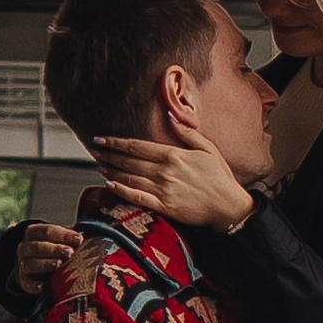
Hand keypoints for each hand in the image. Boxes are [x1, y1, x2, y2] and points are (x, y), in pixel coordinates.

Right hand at [11, 218, 73, 296]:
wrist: (39, 266)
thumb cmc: (56, 248)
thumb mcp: (62, 239)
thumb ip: (71, 236)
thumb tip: (90, 234)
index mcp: (33, 232)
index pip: (46, 230)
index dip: (63, 234)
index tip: (79, 239)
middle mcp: (24, 247)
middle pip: (37, 247)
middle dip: (54, 249)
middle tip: (70, 252)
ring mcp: (23, 264)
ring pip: (31, 264)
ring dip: (45, 264)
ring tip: (59, 265)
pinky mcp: (24, 281)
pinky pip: (27, 282)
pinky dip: (35, 284)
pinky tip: (44, 285)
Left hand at [93, 130, 255, 230]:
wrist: (228, 206)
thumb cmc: (220, 177)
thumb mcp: (208, 148)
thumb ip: (187, 133)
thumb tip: (170, 115)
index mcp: (174, 155)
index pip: (137, 146)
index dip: (116, 142)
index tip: (101, 138)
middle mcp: (165, 172)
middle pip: (129, 161)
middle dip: (109, 154)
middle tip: (94, 149)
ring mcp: (163, 190)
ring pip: (129, 178)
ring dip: (112, 170)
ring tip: (100, 165)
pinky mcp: (164, 207)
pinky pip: (137, 198)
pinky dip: (121, 191)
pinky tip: (110, 185)